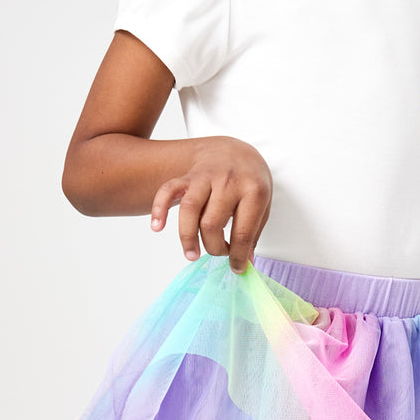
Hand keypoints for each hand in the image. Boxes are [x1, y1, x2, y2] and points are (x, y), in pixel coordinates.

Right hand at [149, 136, 272, 273]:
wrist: (234, 151)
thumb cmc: (250, 182)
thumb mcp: (262, 204)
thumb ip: (253, 233)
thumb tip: (244, 264)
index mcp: (254, 191)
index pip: (242, 232)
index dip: (237, 256)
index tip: (236, 268)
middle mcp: (228, 182)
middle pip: (212, 224)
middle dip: (214, 248)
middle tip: (218, 252)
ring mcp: (206, 177)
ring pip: (190, 209)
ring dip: (187, 237)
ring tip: (192, 255)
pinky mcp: (188, 176)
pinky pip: (168, 190)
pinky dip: (159, 209)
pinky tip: (157, 228)